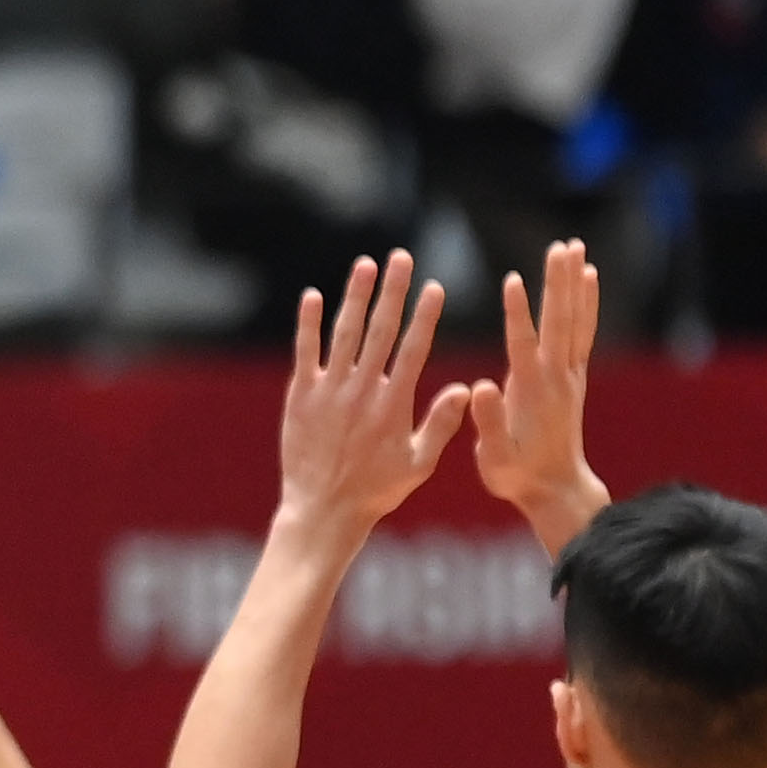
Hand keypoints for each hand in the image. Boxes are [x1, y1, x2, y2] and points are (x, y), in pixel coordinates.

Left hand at [276, 250, 470, 548]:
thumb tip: (465, 388)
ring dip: (355, 296)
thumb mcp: (418, 463)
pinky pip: (305, 353)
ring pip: (344, 333)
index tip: (434, 286)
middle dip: (393, 291)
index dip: (425, 315)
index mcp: (394, 403)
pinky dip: (309, 324)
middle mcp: (362, 390)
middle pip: (381, 329)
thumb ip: (440, 423)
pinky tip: (313, 296)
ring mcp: (329, 391)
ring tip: (366, 264)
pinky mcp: (300, 397)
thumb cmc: (375, 491)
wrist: (323, 510)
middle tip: (402, 257)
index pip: (414, 348)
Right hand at [470, 237, 605, 554]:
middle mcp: (556, 377)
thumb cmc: (517, 475)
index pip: (523, 345)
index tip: (513, 280)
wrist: (557, 488)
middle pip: (558, 321)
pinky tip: (588, 277)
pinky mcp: (575, 375)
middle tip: (559, 246)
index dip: (517, 314)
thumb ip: (488, 423)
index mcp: (531, 393)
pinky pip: (584, 330)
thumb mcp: (495, 458)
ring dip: (573, 282)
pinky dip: (587, 302)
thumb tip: (478, 388)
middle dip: (557, 283)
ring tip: (573, 247)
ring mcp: (570, 374)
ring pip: (574, 319)